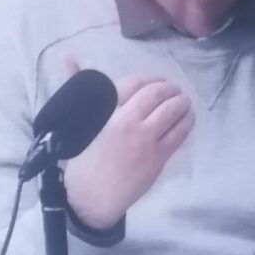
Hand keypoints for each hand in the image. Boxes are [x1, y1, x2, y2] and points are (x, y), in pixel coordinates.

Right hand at [60, 58, 193, 228]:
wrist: (91, 198)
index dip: (149, 79)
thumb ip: (76, 86)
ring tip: (183, 102)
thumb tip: (67, 56)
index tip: (155, 81)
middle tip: (173, 89)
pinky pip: (179, 133)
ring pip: (172, 111)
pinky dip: (186, 122)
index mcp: (106, 111)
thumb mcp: (76, 121)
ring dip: (181, 102)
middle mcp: (127, 121)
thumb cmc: (80, 160)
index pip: (133, 83)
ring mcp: (145, 139)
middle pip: (156, 94)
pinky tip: (187, 119)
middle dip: (169, 88)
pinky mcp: (158, 156)